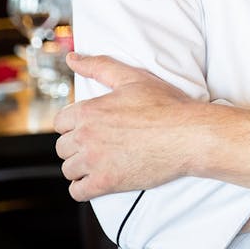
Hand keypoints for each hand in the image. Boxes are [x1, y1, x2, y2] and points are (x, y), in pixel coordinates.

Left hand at [55, 53, 199, 200]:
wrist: (190, 135)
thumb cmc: (166, 105)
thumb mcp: (133, 78)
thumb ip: (99, 66)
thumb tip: (73, 58)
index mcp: (89, 111)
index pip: (60, 122)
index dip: (75, 124)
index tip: (90, 127)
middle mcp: (86, 137)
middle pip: (62, 147)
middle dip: (77, 146)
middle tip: (98, 144)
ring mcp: (95, 162)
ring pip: (69, 170)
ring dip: (81, 167)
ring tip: (101, 161)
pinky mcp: (106, 183)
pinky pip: (78, 192)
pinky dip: (85, 187)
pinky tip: (99, 178)